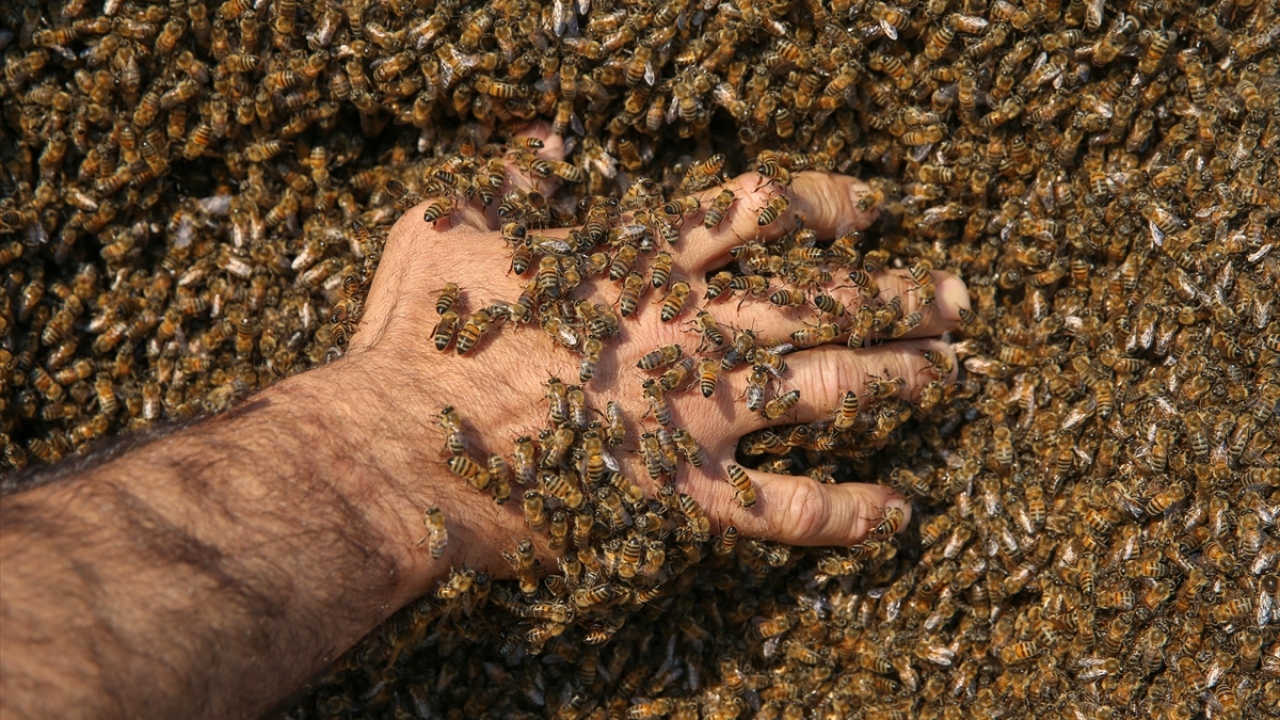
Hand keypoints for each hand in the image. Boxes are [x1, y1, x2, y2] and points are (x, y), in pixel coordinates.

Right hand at [340, 124, 969, 590]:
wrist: (403, 450)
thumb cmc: (420, 339)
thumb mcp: (450, 225)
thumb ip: (511, 182)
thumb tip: (545, 140)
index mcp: (642, 264)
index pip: (761, 213)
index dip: (827, 207)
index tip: (873, 213)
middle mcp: (690, 330)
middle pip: (825, 298)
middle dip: (899, 294)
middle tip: (956, 295)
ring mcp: (696, 413)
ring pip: (831, 387)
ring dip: (903, 377)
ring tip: (955, 370)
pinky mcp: (684, 494)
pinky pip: (788, 508)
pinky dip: (849, 512)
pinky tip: (900, 512)